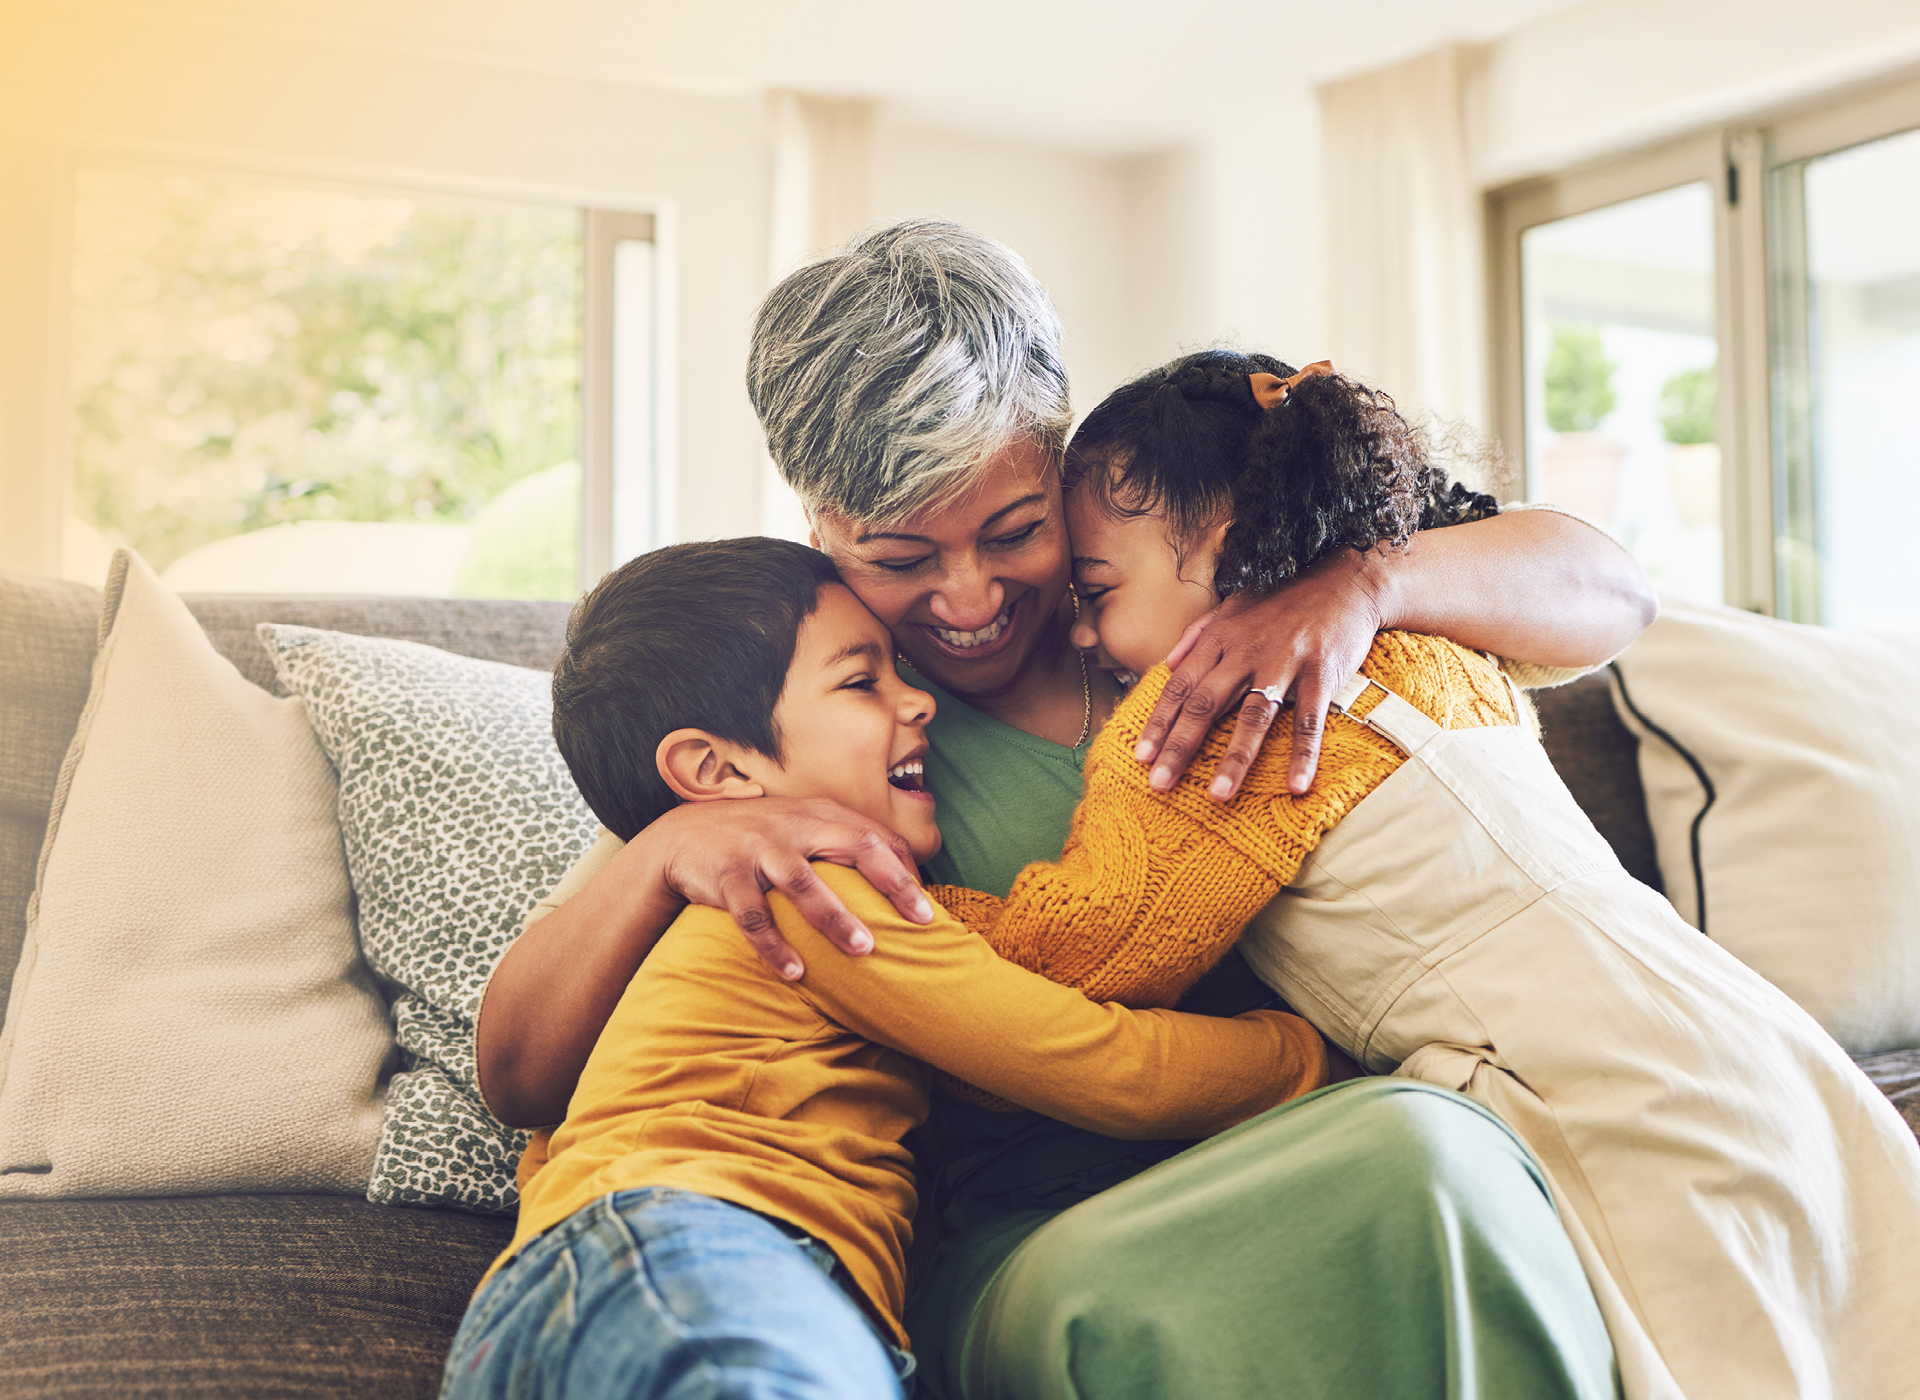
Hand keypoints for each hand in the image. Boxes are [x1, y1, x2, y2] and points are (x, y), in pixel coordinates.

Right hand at [646, 796, 933, 978]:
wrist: (684, 836)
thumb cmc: (760, 840)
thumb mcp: (802, 828)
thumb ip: (843, 845)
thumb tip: (901, 882)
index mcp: (820, 815)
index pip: (876, 835)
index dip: (906, 868)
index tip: (928, 905)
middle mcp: (795, 826)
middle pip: (854, 846)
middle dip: (891, 882)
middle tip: (921, 920)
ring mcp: (760, 849)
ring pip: (802, 881)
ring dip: (834, 917)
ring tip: (863, 950)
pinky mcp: (727, 875)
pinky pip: (753, 914)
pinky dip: (774, 946)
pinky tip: (796, 974)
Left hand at [1134, 548, 1385, 799]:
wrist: (1344, 579)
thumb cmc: (1283, 600)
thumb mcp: (1233, 607)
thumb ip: (1197, 635)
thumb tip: (1166, 664)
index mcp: (1219, 639)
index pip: (1179, 687)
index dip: (1159, 722)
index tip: (1140, 756)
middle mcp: (1245, 651)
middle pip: (1205, 705)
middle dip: (1179, 746)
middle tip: (1159, 784)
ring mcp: (1283, 662)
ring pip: (1252, 716)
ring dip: (1235, 757)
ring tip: (1218, 794)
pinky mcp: (1320, 673)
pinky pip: (1309, 719)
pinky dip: (1303, 753)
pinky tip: (1297, 785)